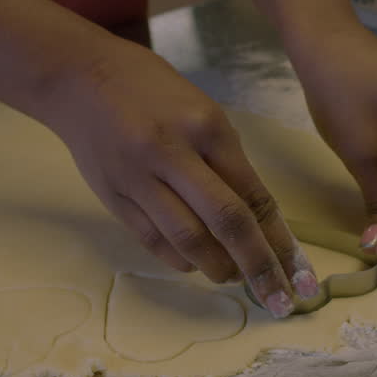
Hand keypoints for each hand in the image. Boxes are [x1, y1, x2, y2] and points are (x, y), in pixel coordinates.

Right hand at [36, 37, 318, 317]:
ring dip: (218, 268)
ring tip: (235, 278)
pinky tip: (197, 264)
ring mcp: (138, 178)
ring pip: (187, 240)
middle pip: (225, 222)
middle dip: (258, 266)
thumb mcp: (202, 110)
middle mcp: (173, 154)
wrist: (79, 77)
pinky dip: (180, 260)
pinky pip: (152, 241)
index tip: (298, 272)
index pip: (252, 194)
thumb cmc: (152, 89)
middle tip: (278, 299)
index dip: (280, 239)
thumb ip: (226, 161)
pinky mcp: (112, 197)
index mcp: (206, 127)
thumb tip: (258, 220)